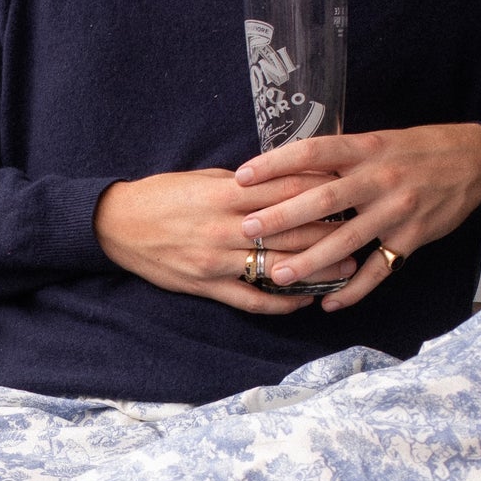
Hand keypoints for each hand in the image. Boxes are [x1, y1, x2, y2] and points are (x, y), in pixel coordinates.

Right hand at [95, 168, 359, 313]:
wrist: (116, 224)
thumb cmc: (161, 195)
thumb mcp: (203, 178)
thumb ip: (243, 183)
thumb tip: (285, 180)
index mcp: (226, 194)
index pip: (287, 189)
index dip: (322, 189)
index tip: (351, 188)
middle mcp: (225, 227)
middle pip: (291, 229)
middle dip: (332, 230)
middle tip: (365, 229)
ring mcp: (216, 259)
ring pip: (277, 265)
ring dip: (317, 269)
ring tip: (349, 269)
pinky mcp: (207, 285)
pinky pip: (251, 299)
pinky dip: (281, 302)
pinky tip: (304, 301)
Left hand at [235, 124, 480, 309]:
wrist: (477, 162)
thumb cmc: (418, 149)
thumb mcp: (379, 140)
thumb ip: (341, 157)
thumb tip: (289, 166)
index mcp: (367, 148)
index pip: (313, 152)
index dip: (275, 163)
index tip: (241, 176)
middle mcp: (380, 178)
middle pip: (324, 199)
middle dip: (282, 217)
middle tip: (248, 230)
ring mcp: (397, 210)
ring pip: (347, 240)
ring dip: (311, 260)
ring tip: (278, 274)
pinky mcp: (412, 238)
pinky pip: (379, 270)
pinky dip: (353, 290)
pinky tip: (329, 303)